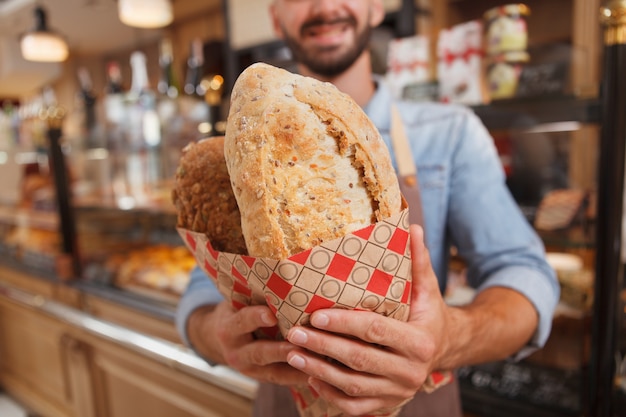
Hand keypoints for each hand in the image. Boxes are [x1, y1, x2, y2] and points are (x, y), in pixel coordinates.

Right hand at [189, 301, 308, 386]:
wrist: (218, 338)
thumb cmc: (236, 310)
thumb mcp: (237, 300)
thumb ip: (254, 295)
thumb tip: (285, 272)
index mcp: (228, 328)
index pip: (241, 322)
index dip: (255, 318)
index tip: (271, 314)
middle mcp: (236, 353)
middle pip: (259, 353)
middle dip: (280, 350)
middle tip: (301, 343)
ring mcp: (249, 370)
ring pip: (274, 372)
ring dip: (297, 365)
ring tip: (319, 360)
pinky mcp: (263, 379)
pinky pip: (283, 381)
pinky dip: (301, 377)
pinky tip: (319, 372)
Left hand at [283, 224, 450, 415]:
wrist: (446, 348)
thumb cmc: (428, 314)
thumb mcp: (428, 288)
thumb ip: (418, 261)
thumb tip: (414, 228)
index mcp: (419, 341)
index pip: (375, 330)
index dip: (344, 323)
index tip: (317, 315)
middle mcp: (411, 371)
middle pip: (359, 359)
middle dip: (323, 346)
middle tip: (294, 333)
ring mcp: (399, 391)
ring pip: (353, 385)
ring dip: (320, 371)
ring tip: (293, 354)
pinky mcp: (389, 404)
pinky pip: (356, 406)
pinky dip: (331, 395)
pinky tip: (311, 378)